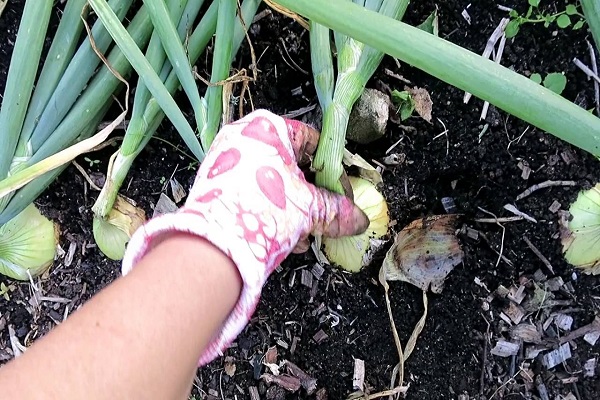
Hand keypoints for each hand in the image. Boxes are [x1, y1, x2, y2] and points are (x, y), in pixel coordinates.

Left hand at [122, 109, 368, 364]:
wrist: (215, 243)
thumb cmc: (265, 209)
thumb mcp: (309, 209)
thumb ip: (335, 210)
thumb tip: (358, 219)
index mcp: (269, 127)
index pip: (312, 142)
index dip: (331, 169)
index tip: (339, 191)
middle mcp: (244, 135)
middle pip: (290, 162)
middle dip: (309, 193)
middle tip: (322, 213)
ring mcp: (226, 158)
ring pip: (271, 179)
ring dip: (291, 206)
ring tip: (303, 231)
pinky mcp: (214, 182)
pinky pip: (251, 191)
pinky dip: (269, 208)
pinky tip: (282, 233)